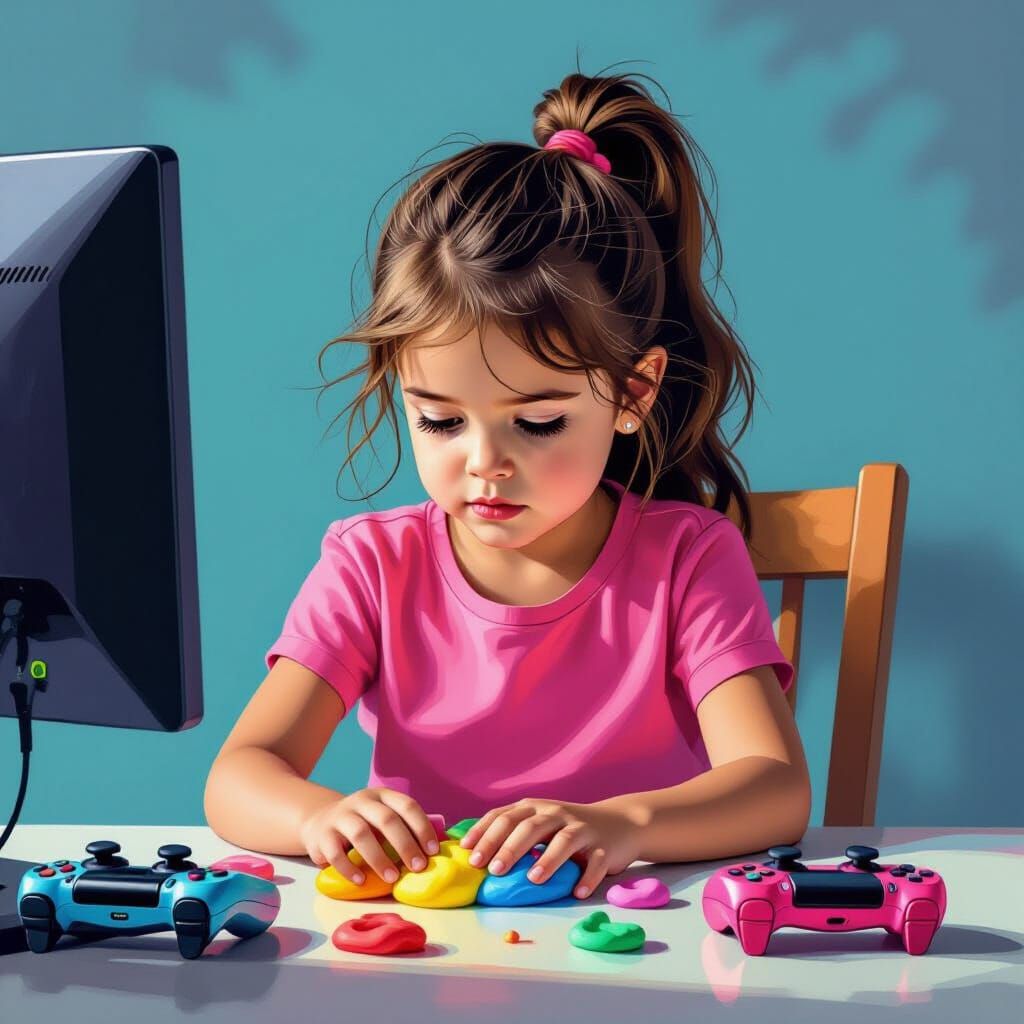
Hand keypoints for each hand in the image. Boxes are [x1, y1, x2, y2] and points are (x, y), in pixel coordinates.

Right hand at [299, 787, 438, 885]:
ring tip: (392, 878)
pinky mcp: (322, 835)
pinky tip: (361, 881)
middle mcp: (362, 801)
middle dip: (406, 845)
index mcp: (382, 796)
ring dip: (380, 858)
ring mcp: (340, 816)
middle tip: (418, 867)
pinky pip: (336, 852)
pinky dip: (350, 868)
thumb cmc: (363, 825)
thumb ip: (403, 829)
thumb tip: (435, 852)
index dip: (422, 828)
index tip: (433, 851)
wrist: (320, 822)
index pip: (407, 806)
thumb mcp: (382, 818)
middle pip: (387, 819)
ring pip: (361, 834)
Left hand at [459, 798, 638, 899]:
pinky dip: (587, 876)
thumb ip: (511, 833)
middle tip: (494, 870)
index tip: (469, 853)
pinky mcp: (604, 846)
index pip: (504, 817)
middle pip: (530, 827)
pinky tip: (577, 892)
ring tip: (533, 879)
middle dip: (510, 848)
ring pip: (564, 840)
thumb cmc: (566, 829)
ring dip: (548, 859)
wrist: (618, 823)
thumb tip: (471, 855)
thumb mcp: (538, 824)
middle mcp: (556, 813)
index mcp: (533, 809)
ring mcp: (581, 828)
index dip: (485, 833)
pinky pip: (596, 862)